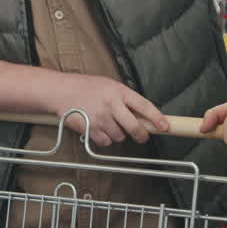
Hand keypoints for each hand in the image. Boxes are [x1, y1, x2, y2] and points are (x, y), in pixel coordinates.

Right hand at [50, 74, 169, 146]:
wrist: (61, 91)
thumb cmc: (86, 87)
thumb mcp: (109, 85)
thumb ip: (125, 98)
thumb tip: (143, 115)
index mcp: (119, 91)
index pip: (144, 106)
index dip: (157, 118)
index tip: (165, 126)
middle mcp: (111, 104)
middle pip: (134, 127)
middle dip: (141, 135)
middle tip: (142, 136)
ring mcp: (101, 117)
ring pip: (120, 136)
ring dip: (117, 134)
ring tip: (107, 123)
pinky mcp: (90, 129)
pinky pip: (106, 142)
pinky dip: (104, 139)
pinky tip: (98, 128)